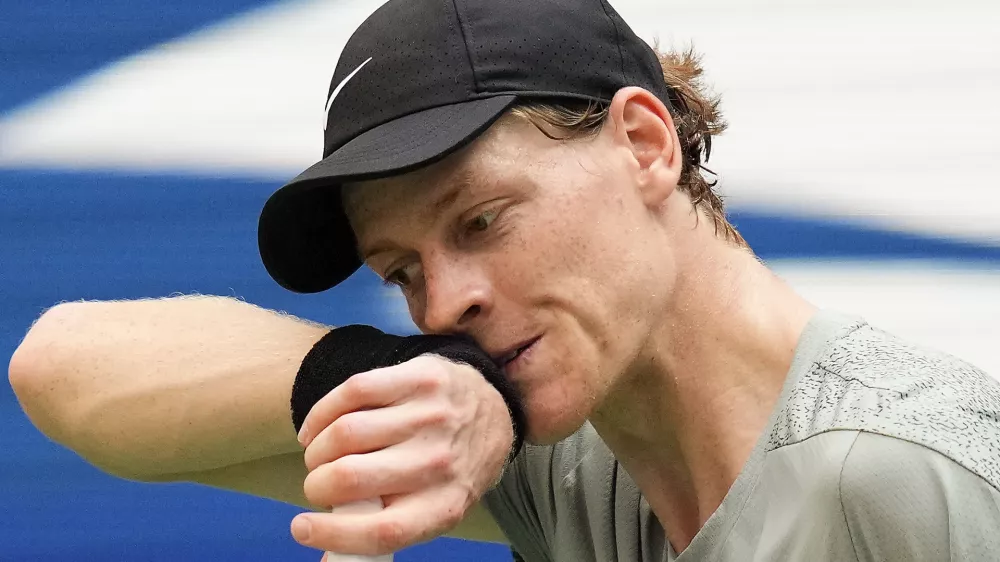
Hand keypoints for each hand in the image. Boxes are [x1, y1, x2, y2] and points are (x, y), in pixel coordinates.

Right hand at [291, 354, 513, 555]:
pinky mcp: (420, 378)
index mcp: (443, 505)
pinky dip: (322, 413)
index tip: (302, 528)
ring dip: (317, 449)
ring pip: (346, 432)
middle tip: (317, 484)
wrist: (491, 413)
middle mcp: (439, 461)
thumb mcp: (434, 508)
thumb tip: (323, 558)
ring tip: (318, 455)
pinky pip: (353, 392)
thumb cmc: (449, 469)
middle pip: (351, 477)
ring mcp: (430, 415)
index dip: (332, 534)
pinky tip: (316, 429)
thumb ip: (385, 528)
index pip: (381, 531)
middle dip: (317, 484)